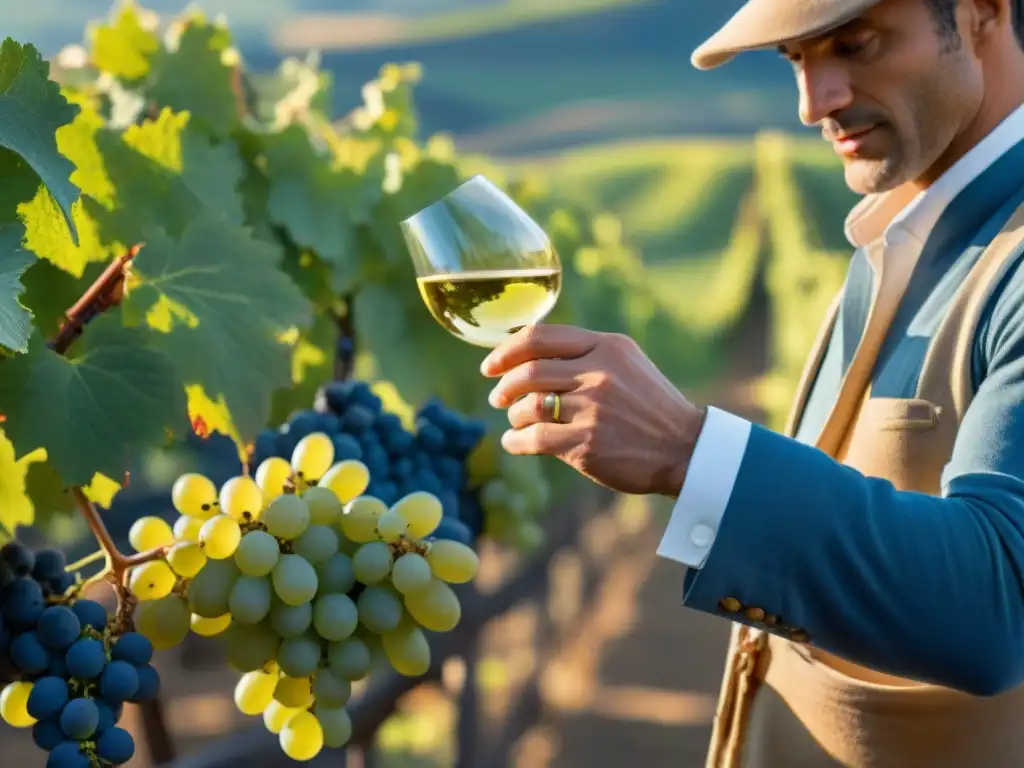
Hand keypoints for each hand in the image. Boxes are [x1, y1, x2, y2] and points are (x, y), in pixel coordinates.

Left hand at [480, 324, 705, 495]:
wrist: (685, 447)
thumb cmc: (649, 405)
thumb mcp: (625, 363)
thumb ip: (583, 353)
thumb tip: (526, 351)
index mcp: (607, 346)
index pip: (540, 337)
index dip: (506, 350)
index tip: (490, 365)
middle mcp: (599, 373)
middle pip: (528, 372)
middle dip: (504, 386)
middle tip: (498, 397)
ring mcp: (592, 409)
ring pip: (528, 406)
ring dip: (514, 415)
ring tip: (518, 421)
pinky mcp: (586, 444)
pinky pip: (533, 438)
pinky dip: (516, 440)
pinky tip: (515, 442)